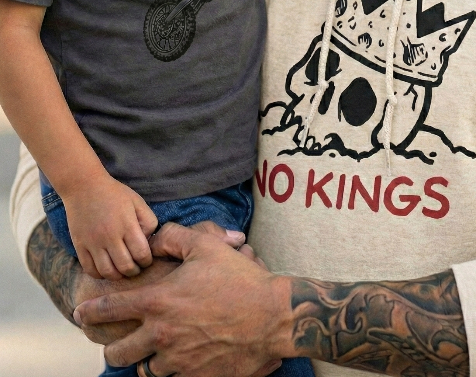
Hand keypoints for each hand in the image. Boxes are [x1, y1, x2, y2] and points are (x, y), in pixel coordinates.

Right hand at [63, 174, 158, 279]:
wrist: (84, 186)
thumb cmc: (114, 193)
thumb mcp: (137, 201)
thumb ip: (148, 221)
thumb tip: (149, 242)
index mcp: (127, 225)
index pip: (141, 254)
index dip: (146, 261)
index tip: (146, 260)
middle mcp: (110, 236)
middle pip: (125, 267)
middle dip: (134, 271)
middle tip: (135, 268)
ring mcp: (93, 243)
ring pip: (108, 272)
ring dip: (117, 276)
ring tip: (121, 270)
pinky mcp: (80, 246)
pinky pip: (90, 270)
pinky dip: (99, 275)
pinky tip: (105, 269)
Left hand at [74, 221, 292, 376]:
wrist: (271, 317)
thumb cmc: (239, 278)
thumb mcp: (206, 246)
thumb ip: (173, 237)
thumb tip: (153, 238)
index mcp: (160, 302)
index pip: (112, 308)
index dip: (92, 311)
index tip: (80, 313)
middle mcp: (162, 334)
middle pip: (119, 353)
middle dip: (112, 349)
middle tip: (114, 345)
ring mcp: (178, 360)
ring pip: (145, 371)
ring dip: (144, 362)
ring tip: (149, 354)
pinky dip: (168, 372)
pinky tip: (176, 363)